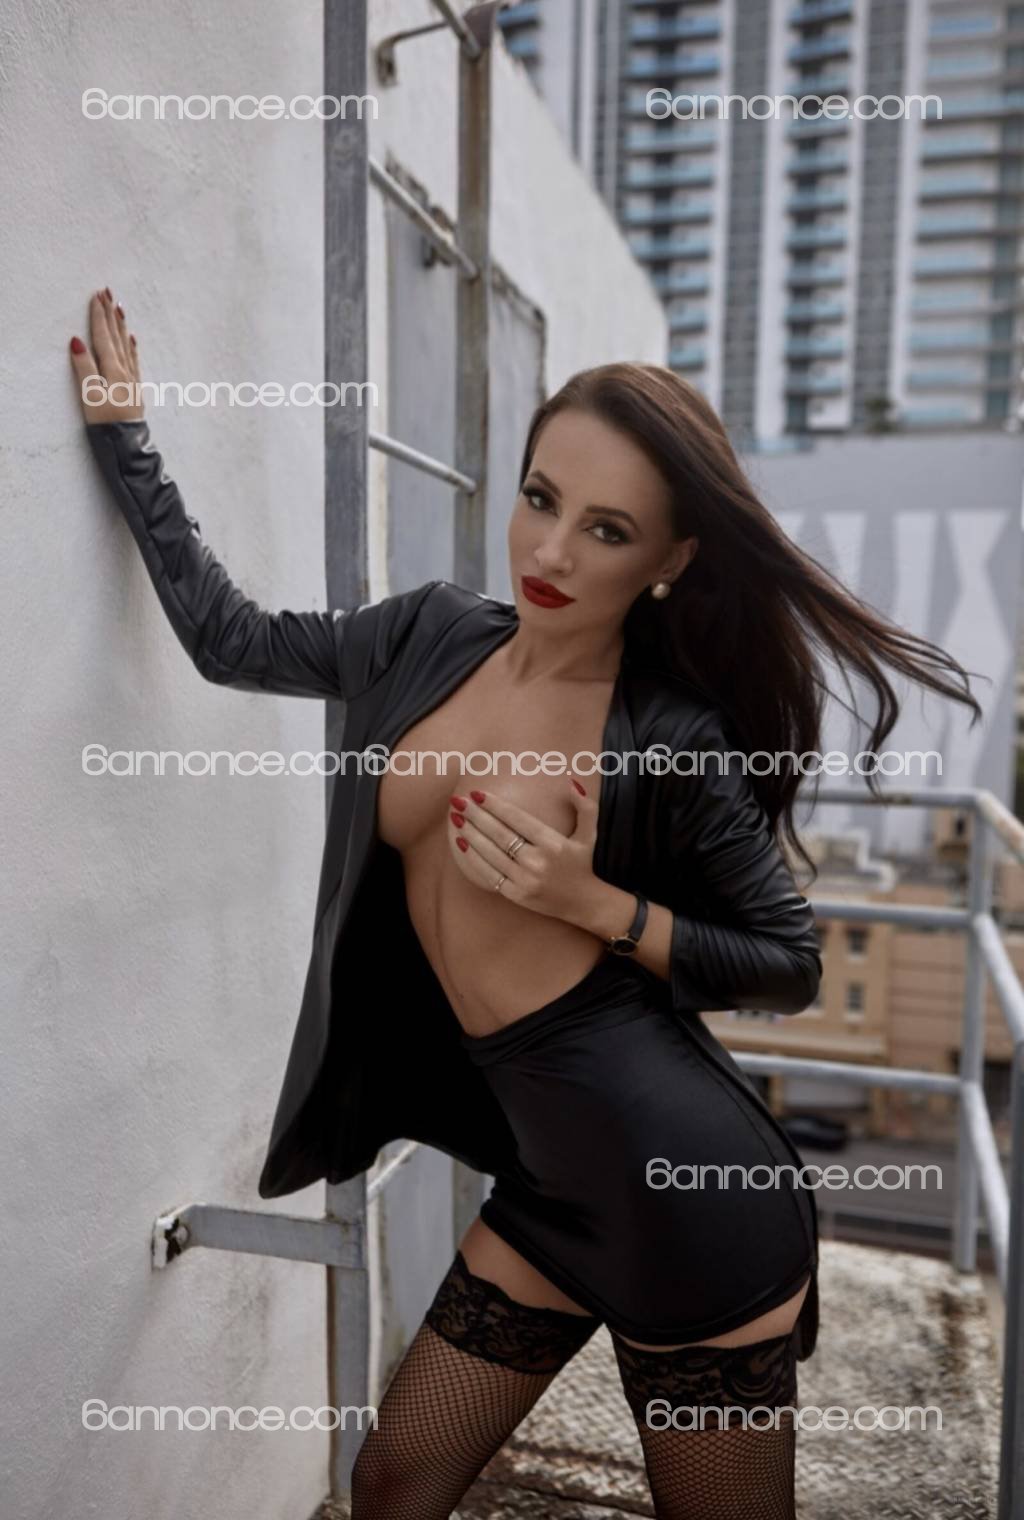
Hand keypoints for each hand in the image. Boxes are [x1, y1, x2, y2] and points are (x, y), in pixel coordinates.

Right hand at [69, 288, 144, 423]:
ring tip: (119, 308)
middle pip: (116, 337)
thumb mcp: (90, 396)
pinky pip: (133, 360)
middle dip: (111, 314)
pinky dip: (131, 346)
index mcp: (113, 370)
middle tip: (108, 291)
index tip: (97, 295)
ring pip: (126, 346)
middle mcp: (125, 372)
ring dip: (121, 326)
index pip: (104, 337)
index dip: (99, 316)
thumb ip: (84, 368)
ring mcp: (132, 381)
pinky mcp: (135, 390)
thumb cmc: (106, 423)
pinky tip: (131, 339)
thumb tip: (77, 341)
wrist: (128, 447)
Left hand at [447, 776, 600, 921]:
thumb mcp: (591, 833)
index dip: (495, 805)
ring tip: (456, 819)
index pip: (517, 819)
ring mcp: (525, 880)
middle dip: (475, 816)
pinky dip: (473, 859)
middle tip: (458, 802)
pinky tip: (462, 844)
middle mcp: (538, 862)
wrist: (585, 904)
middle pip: (499, 835)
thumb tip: (570, 781)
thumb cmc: (584, 863)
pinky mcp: (517, 895)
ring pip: (491, 854)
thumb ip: (585, 806)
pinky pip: (489, 875)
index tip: (478, 793)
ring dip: (471, 835)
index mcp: (553, 844)